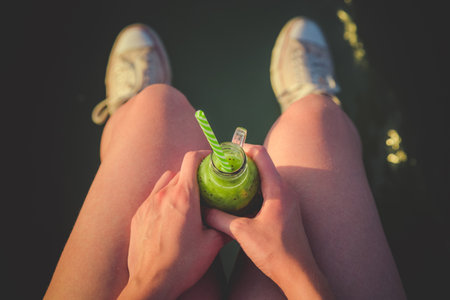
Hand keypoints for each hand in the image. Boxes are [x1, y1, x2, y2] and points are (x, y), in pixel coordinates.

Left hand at [119, 151, 226, 299]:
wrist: (152, 283)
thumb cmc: (182, 264)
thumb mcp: (212, 245)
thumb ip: (224, 228)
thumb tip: (234, 222)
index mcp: (184, 197)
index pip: (191, 159)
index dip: (203, 155)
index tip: (211, 160)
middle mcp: (164, 195)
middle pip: (180, 171)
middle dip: (193, 175)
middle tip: (205, 187)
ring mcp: (148, 204)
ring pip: (164, 182)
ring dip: (177, 185)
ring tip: (187, 201)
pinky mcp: (138, 215)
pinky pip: (152, 197)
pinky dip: (163, 198)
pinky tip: (170, 216)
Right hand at [205, 144, 332, 298]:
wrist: (297, 272)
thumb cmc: (275, 251)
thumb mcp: (241, 232)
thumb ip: (220, 218)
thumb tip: (204, 210)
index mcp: (278, 189)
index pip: (261, 154)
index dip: (243, 149)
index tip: (227, 152)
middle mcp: (286, 190)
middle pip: (263, 165)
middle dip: (242, 163)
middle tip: (223, 167)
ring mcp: (288, 200)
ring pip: (266, 179)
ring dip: (248, 178)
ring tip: (228, 182)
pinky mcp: (287, 210)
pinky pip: (269, 191)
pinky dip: (254, 190)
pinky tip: (240, 201)